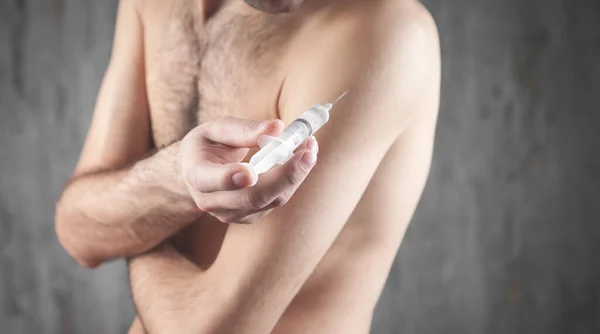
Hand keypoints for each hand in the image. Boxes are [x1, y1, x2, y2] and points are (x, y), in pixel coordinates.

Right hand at [180, 117, 317, 223]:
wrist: (199, 171)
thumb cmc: (208, 145)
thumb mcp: (217, 129)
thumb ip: (244, 129)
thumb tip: (277, 127)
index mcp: (196, 174)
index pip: (211, 181)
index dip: (231, 178)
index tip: (251, 172)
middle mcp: (212, 201)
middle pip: (252, 197)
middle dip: (285, 175)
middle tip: (307, 151)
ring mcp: (231, 213)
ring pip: (271, 200)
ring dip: (295, 175)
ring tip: (309, 147)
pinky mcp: (249, 216)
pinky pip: (276, 200)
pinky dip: (293, 180)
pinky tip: (302, 159)